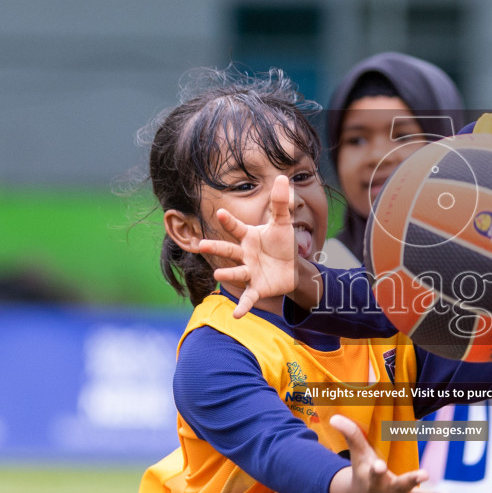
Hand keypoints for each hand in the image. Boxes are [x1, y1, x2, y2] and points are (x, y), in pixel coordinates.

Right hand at [196, 175, 300, 317]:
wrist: (290, 267)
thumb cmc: (281, 243)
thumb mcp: (284, 223)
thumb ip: (281, 203)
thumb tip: (282, 177)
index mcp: (248, 237)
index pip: (236, 227)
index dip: (229, 220)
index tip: (220, 212)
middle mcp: (244, 254)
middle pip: (228, 250)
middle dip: (215, 248)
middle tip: (201, 245)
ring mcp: (249, 272)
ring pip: (236, 272)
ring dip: (227, 274)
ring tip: (218, 276)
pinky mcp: (257, 288)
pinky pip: (248, 297)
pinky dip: (243, 306)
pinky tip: (235, 315)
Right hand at [327, 415, 469, 492]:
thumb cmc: (362, 472)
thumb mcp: (357, 455)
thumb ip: (350, 435)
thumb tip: (334, 417)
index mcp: (373, 478)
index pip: (373, 472)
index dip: (375, 468)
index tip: (378, 465)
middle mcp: (389, 490)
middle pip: (401, 486)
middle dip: (412, 481)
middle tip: (424, 474)